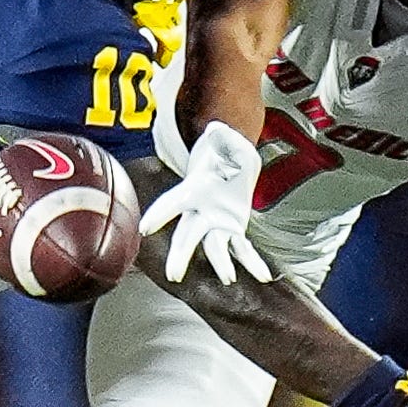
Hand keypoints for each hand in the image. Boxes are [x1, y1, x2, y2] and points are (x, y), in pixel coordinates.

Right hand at [137, 121, 269, 283]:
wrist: (230, 159)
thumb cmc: (224, 149)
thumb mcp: (226, 138)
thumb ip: (223, 137)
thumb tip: (217, 129)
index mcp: (194, 188)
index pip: (173, 202)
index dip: (159, 214)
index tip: (145, 228)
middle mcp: (202, 209)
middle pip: (188, 235)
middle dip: (180, 254)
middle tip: (174, 274)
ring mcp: (216, 221)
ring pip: (214, 247)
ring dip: (221, 263)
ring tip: (228, 277)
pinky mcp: (232, 228)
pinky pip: (242, 249)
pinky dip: (252, 262)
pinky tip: (263, 275)